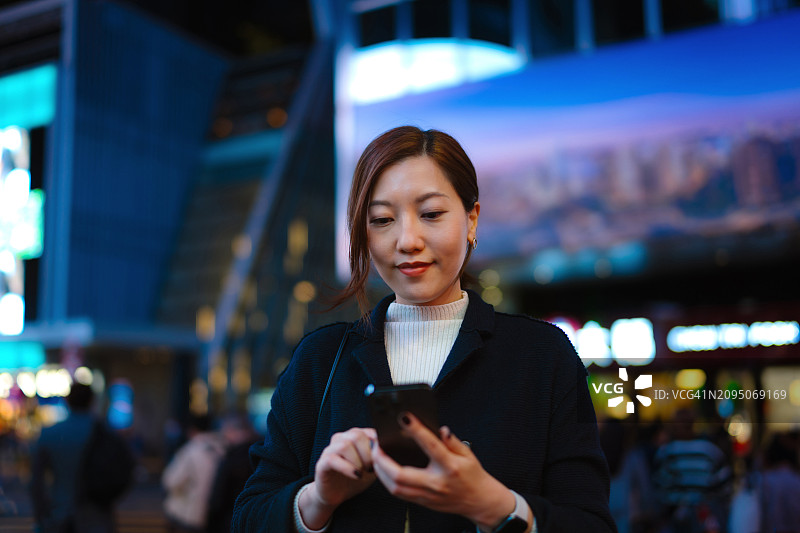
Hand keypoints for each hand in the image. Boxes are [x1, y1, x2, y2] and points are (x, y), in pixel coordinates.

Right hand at [299, 427, 376, 528]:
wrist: (337, 495)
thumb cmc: (356, 477)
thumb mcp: (373, 466)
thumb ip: (379, 456)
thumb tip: (390, 448)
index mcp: (354, 436)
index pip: (369, 431)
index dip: (378, 446)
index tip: (381, 460)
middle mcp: (341, 438)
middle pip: (356, 435)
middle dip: (368, 454)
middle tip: (371, 468)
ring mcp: (330, 449)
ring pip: (345, 445)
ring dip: (358, 461)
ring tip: (362, 473)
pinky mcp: (322, 463)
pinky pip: (333, 459)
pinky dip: (348, 468)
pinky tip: (356, 475)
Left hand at [371, 413, 515, 529]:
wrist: (479, 501)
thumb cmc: (473, 476)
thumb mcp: (467, 454)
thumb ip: (452, 441)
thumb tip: (440, 429)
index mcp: (449, 467)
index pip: (430, 446)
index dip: (416, 430)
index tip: (404, 418)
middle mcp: (435, 483)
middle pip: (401, 475)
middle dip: (383, 460)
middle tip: (377, 445)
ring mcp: (427, 495)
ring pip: (395, 487)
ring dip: (381, 471)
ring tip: (376, 456)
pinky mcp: (422, 502)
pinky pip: (399, 494)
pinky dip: (387, 481)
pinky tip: (383, 470)